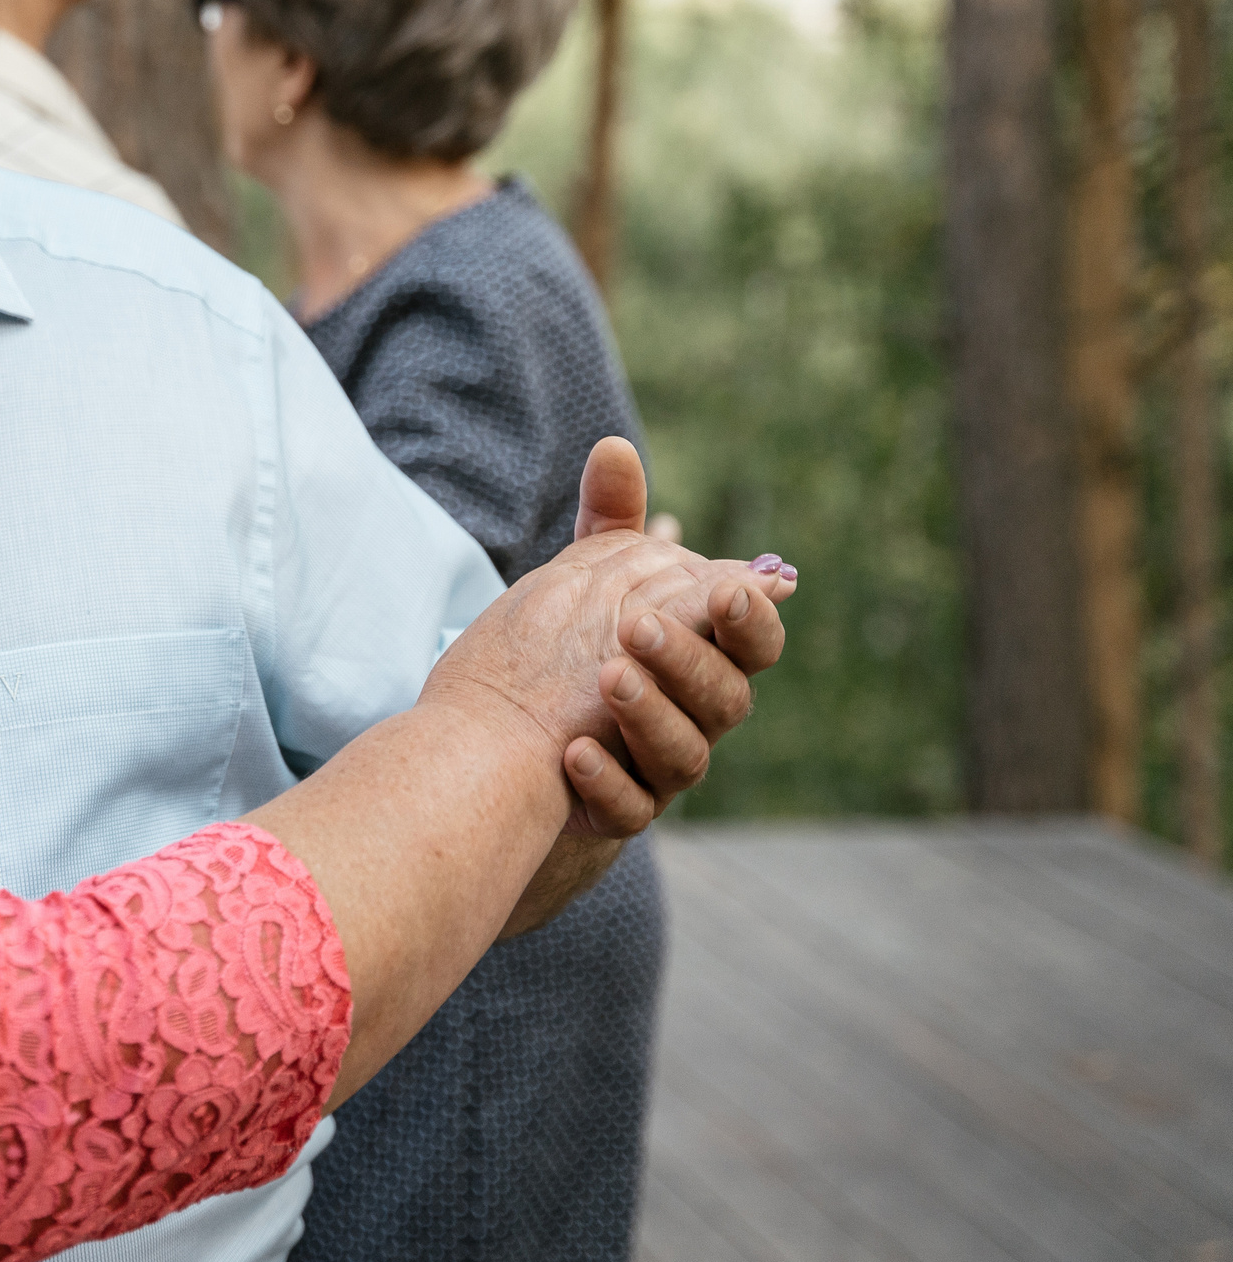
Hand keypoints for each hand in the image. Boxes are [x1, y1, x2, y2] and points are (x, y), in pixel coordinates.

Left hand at [424, 438, 793, 837]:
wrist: (510, 750)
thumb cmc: (570, 657)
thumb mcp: (586, 586)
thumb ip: (606, 524)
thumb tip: (613, 445)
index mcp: (698, 658)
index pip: (750, 641)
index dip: (751, 618)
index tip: (729, 590)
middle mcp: (692, 719)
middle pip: (725, 697)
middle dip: (688, 659)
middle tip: (635, 626)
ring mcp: (656, 772)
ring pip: (686, 757)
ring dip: (650, 714)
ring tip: (605, 677)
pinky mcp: (612, 815)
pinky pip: (630, 812)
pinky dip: (609, 783)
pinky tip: (574, 753)